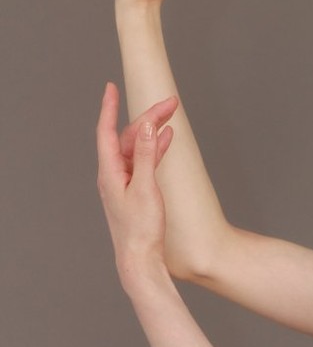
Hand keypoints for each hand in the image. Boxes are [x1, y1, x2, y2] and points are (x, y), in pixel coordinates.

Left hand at [97, 82, 176, 286]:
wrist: (140, 259)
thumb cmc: (141, 229)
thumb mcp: (145, 187)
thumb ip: (146, 155)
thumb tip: (147, 126)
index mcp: (109, 171)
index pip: (107, 131)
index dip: (109, 107)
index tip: (111, 87)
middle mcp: (113, 174)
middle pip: (128, 137)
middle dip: (148, 117)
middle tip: (170, 103)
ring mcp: (124, 182)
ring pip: (138, 148)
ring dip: (154, 132)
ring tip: (172, 116)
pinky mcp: (135, 191)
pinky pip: (144, 162)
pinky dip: (155, 149)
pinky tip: (167, 140)